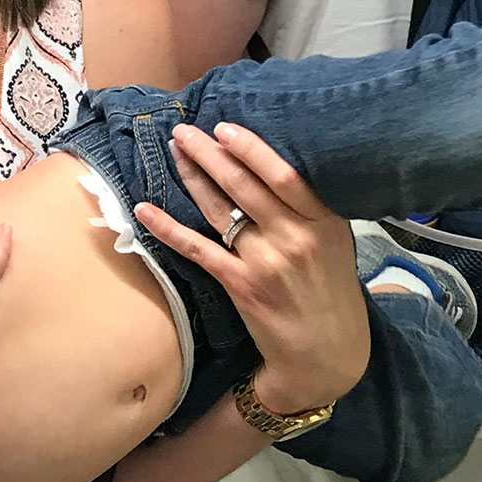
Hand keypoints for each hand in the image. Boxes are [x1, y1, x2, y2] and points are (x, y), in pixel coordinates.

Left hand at [135, 123, 369, 414]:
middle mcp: (295, 238)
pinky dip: (169, 228)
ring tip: (174, 150)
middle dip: (211, 153)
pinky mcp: (240, 286)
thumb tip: (270, 166)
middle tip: (186, 130)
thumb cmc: (330, 292)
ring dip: (193, 177)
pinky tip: (145, 209)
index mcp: (323, 223)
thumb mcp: (335, 244)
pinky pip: (198, 250)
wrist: (326, 354)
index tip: (225, 127)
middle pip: (245, 185)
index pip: (283, 174)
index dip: (250, 148)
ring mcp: (265, 263)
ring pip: (220, 210)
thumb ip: (309, 209)